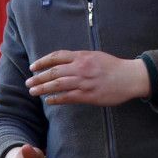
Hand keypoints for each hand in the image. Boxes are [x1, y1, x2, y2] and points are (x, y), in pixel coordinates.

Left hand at [27, 50, 150, 106]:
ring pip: (57, 85)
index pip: (56, 57)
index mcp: (82, 56)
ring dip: (42, 89)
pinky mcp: (88, 95)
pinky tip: (48, 101)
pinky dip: (56, 99)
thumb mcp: (95, 56)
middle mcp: (80, 68)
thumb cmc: (113, 67)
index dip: (42, 62)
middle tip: (28, 83)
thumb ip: (79, 58)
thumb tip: (63, 63)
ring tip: (33, 92)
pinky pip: (68, 97)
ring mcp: (83, 82)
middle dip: (38, 78)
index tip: (32, 67)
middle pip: (53, 72)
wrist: (130, 77)